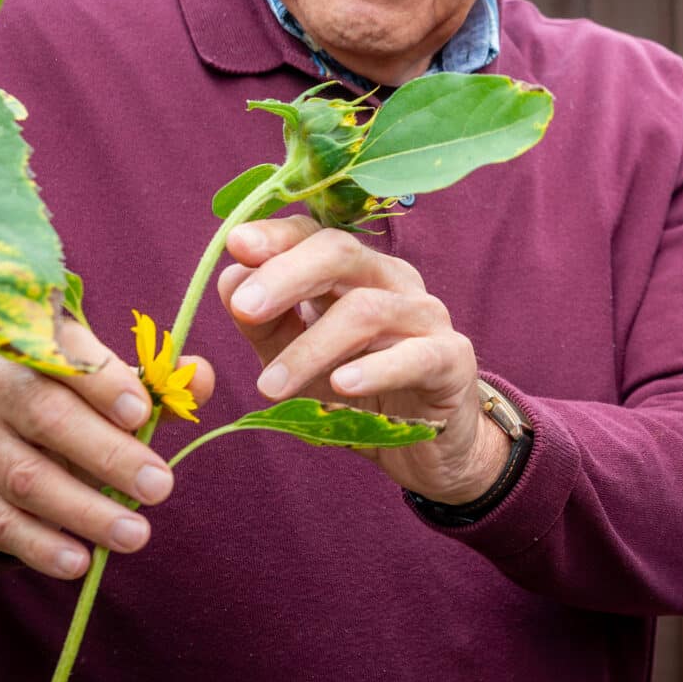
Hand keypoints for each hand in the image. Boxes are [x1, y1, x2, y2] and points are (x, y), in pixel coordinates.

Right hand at [0, 317, 213, 578]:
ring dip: (84, 511)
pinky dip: (42, 546)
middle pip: (47, 417)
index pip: (66, 354)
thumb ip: (158, 385)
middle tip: (162, 487)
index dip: (104, 383)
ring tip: (135, 535)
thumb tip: (200, 376)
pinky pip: (0, 522)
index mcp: (35, 348)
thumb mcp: (113, 394)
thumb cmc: (74, 412)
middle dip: (109, 455)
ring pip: (26, 478)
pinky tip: (80, 561)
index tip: (144, 415)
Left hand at [219, 216, 509, 505]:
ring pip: (368, 309)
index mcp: (355, 272)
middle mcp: (393, 281)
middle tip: (243, 308)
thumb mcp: (297, 361)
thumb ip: (264, 323)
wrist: (428, 446)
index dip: (277, 236)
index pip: (316, 235)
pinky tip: (340, 385)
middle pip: (342, 254)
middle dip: (286, 276)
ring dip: (312, 346)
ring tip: (269, 387)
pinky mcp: (453, 359)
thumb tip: (229, 278)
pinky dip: (375, 369)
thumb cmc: (358, 394)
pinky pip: (415, 356)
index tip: (237, 245)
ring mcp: (426, 316)